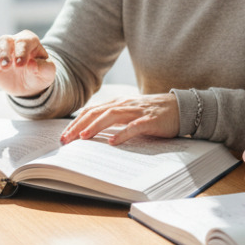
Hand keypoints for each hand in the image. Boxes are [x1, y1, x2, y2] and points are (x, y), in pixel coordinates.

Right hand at [0, 31, 55, 96]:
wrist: (29, 84)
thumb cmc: (39, 73)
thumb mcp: (48, 73)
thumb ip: (44, 68)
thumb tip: (32, 65)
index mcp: (29, 41)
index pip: (24, 41)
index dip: (21, 52)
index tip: (20, 65)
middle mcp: (12, 41)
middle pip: (5, 40)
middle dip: (5, 53)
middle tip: (6, 66)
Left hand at [60, 93, 178, 145]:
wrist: (181, 107)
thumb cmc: (154, 113)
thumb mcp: (130, 113)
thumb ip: (114, 118)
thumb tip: (91, 130)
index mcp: (118, 103)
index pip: (92, 111)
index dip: (75, 122)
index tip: (64, 136)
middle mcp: (125, 104)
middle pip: (97, 112)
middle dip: (79, 125)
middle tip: (66, 140)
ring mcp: (138, 111)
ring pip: (112, 116)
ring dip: (96, 126)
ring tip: (83, 137)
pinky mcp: (151, 120)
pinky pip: (135, 126)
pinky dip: (123, 133)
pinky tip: (113, 142)